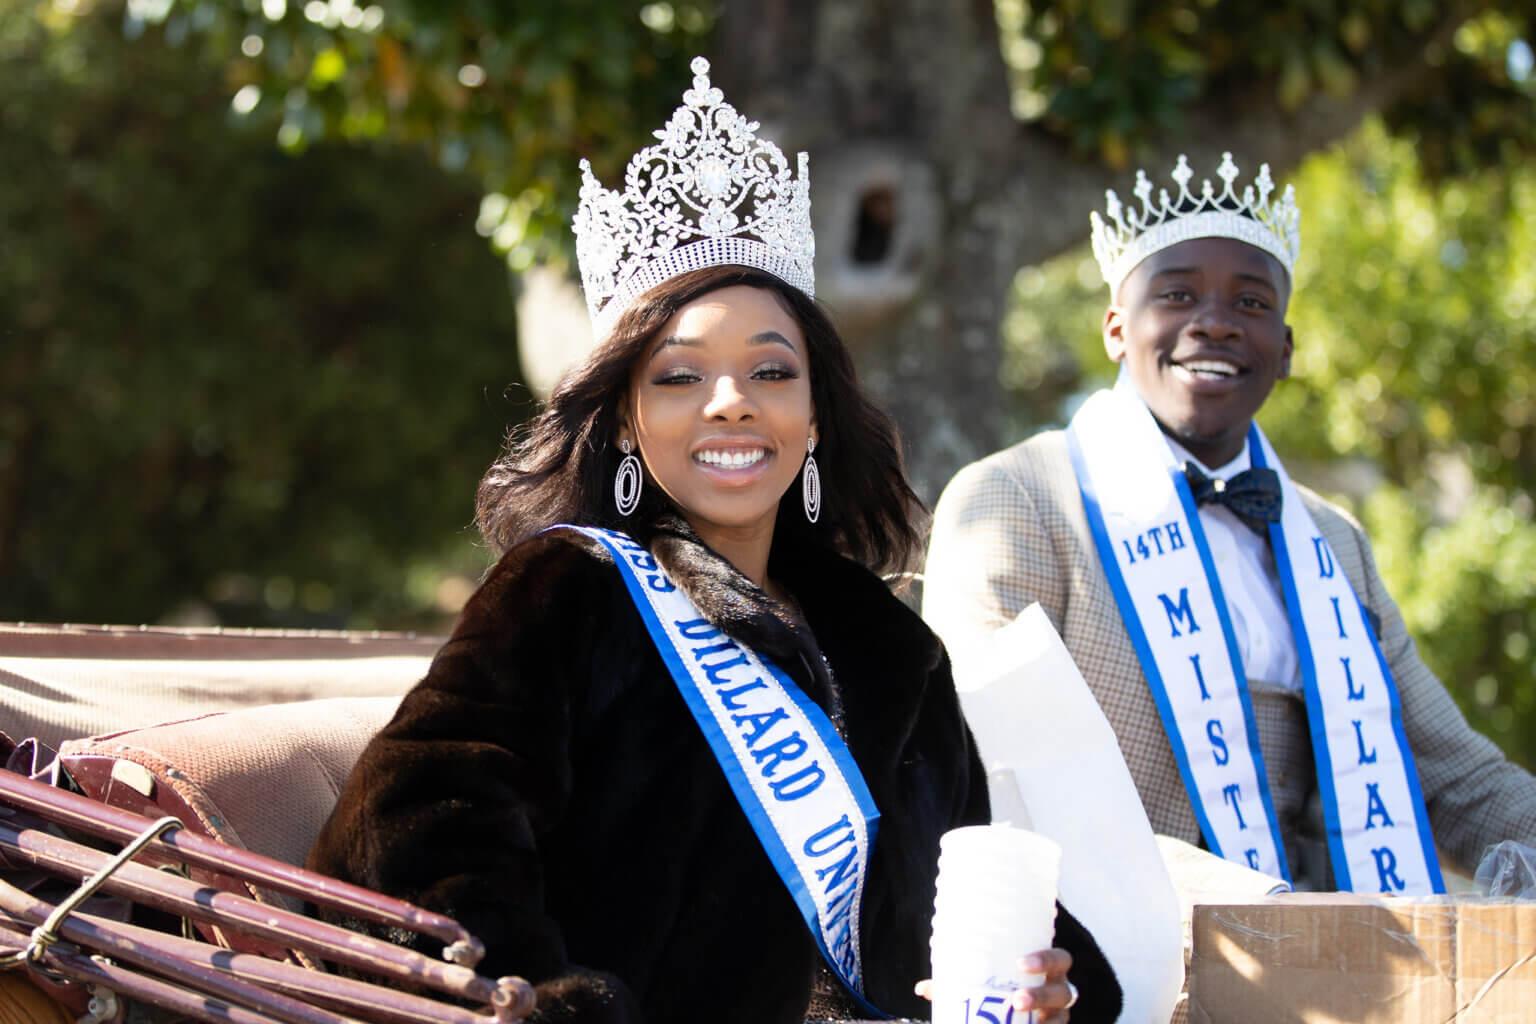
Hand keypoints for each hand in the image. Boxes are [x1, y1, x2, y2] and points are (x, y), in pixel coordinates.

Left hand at [915, 948, 1077, 1021]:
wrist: (1018, 1013)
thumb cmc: (1003, 986)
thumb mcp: (986, 980)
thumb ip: (958, 983)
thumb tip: (922, 988)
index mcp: (1047, 970)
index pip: (1059, 959)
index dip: (1045, 959)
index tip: (1021, 963)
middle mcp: (1059, 990)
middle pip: (1064, 991)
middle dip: (1041, 995)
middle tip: (1016, 998)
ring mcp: (1059, 1015)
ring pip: (1061, 1016)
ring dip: (1041, 1014)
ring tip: (1017, 1011)